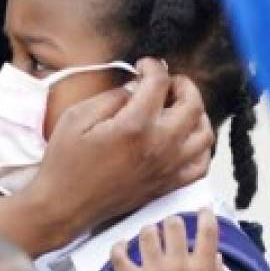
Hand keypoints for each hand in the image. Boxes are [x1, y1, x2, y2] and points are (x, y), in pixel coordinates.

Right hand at [26, 59, 213, 241]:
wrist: (64, 204)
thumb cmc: (65, 162)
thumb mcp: (76, 118)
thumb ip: (110, 97)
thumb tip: (135, 88)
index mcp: (134, 126)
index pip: (159, 83)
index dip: (153, 66)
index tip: (144, 65)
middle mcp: (159, 146)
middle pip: (192, 104)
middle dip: (182, 85)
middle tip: (167, 82)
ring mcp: (168, 167)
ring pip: (205, 132)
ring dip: (197, 114)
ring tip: (178, 108)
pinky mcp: (168, 184)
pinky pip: (202, 163)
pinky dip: (200, 147)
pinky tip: (184, 139)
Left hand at [111, 208, 229, 270]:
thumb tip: (216, 256)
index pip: (207, 232)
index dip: (205, 216)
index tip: (202, 211)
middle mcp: (177, 267)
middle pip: (173, 225)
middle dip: (173, 222)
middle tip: (171, 227)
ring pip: (146, 234)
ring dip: (148, 231)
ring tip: (149, 236)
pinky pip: (118, 255)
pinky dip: (118, 246)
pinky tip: (123, 246)